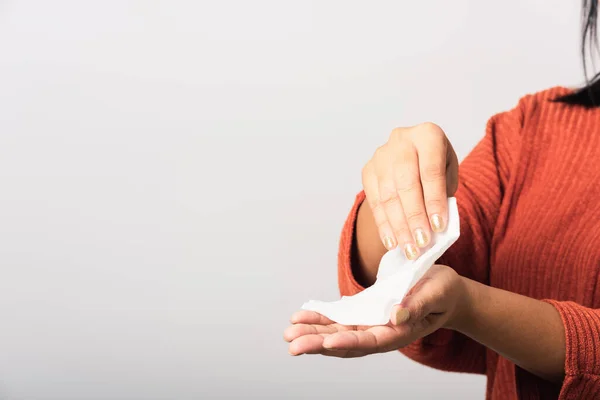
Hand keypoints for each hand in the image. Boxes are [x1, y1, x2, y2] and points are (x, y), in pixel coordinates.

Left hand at [284, 265, 470, 356]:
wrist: (443, 290)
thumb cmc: (443, 291)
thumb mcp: (437, 293)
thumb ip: (418, 305)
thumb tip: (396, 314)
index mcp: (401, 332)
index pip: (372, 342)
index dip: (349, 342)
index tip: (328, 341)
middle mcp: (382, 333)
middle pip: (347, 342)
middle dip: (319, 343)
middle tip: (293, 343)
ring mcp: (371, 324)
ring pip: (338, 333)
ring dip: (313, 333)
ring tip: (289, 332)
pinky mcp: (364, 314)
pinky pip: (339, 319)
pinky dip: (320, 318)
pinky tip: (301, 317)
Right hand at [362, 123, 458, 259]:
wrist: (412, 157)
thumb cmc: (436, 167)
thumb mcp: (449, 173)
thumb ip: (443, 195)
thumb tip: (435, 227)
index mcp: (428, 134)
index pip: (430, 170)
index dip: (434, 200)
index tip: (438, 227)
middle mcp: (401, 140)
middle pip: (406, 183)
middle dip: (414, 217)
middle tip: (421, 242)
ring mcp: (381, 155)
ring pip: (388, 195)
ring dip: (399, 226)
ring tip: (409, 249)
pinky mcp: (368, 170)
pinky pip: (374, 202)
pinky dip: (384, 226)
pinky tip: (392, 243)